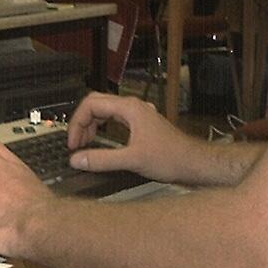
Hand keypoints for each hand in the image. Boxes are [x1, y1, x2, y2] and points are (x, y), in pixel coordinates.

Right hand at [66, 92, 197, 183]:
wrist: (194, 163)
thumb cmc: (171, 158)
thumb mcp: (132, 160)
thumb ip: (102, 160)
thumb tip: (77, 160)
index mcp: (129, 108)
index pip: (91, 105)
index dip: (77, 123)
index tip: (73, 144)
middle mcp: (132, 107)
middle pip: (96, 104)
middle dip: (81, 122)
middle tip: (76, 143)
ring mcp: (137, 114)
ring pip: (105, 111)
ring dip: (91, 125)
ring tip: (85, 144)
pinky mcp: (141, 124)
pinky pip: (114, 118)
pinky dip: (102, 128)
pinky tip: (101, 141)